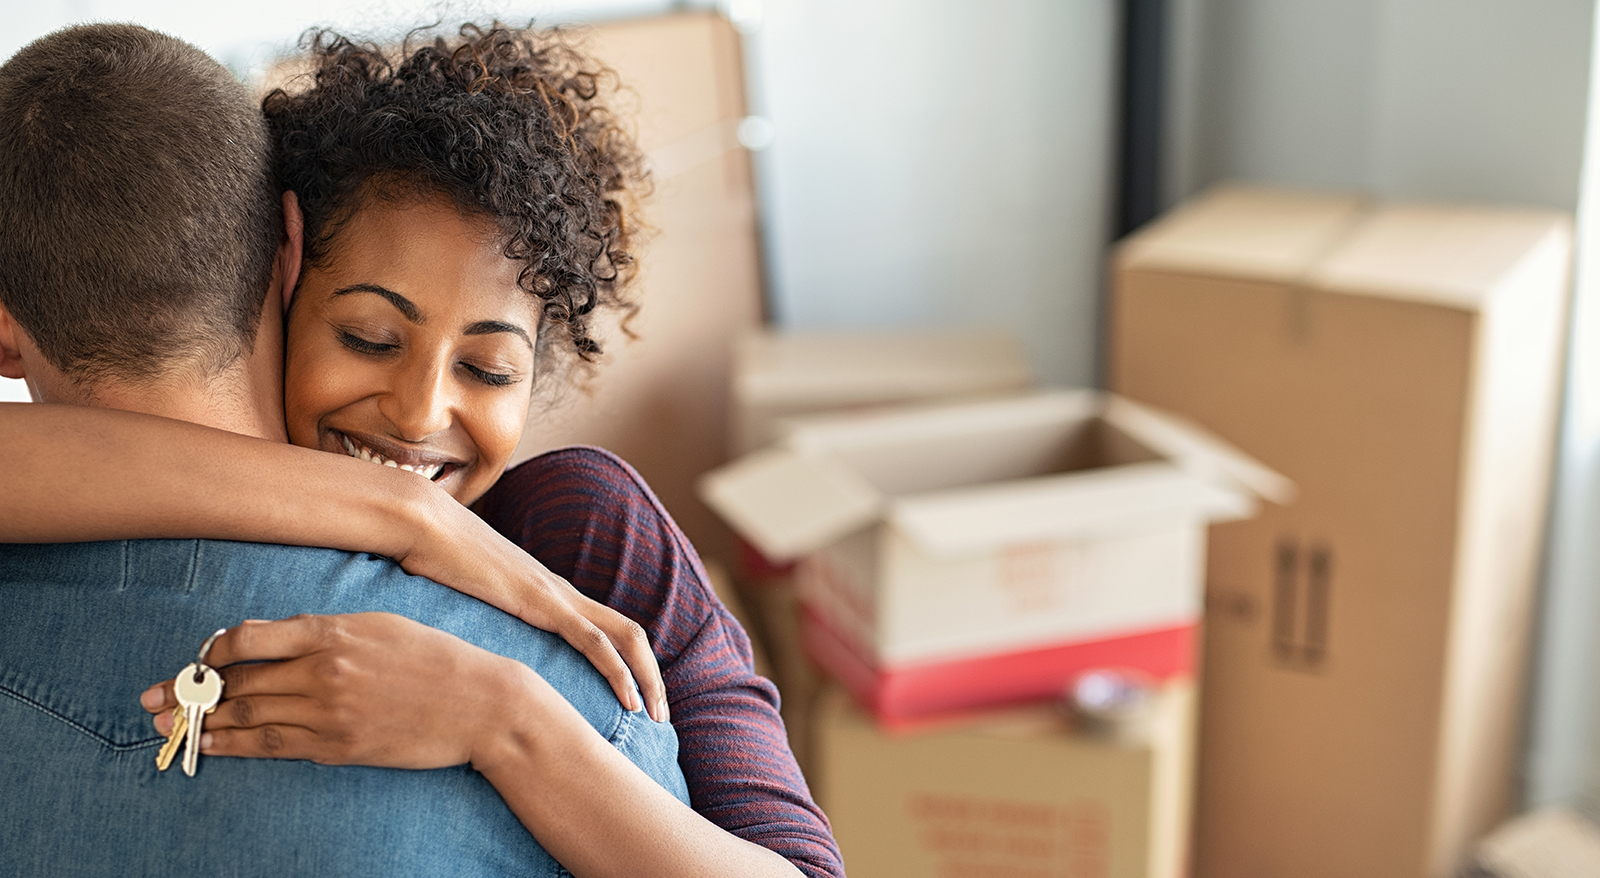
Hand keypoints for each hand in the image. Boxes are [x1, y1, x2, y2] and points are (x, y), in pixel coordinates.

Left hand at [140, 614, 528, 768]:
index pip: (248, 638)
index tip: (198, 658)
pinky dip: (235, 746)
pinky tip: (210, 745)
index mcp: (332, 631)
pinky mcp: (339, 746)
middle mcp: (323, 670)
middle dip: (189, 690)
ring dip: (202, 721)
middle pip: (238, 681)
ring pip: (247, 715)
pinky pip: (273, 746)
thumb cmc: (434, 657)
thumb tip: (274, 640)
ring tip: (167, 726)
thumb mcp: (380, 624)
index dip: (212, 651)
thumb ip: (326, 630)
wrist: (479, 702)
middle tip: (152, 699)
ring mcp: (329, 711)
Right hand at [399, 495, 667, 722]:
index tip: (634, 701)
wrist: (423, 524)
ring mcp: (556, 595)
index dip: (628, 664)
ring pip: (625, 637)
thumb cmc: (432, 560)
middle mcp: (562, 593)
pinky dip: (618, 671)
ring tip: (655, 716)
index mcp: (548, 594)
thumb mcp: (462, 599)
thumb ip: (476, 620)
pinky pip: (594, 641)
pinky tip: (628, 700)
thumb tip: (462, 651)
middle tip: (660, 717)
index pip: (606, 629)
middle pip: (629, 633)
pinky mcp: (542, 603)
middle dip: (651, 677)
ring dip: (646, 678)